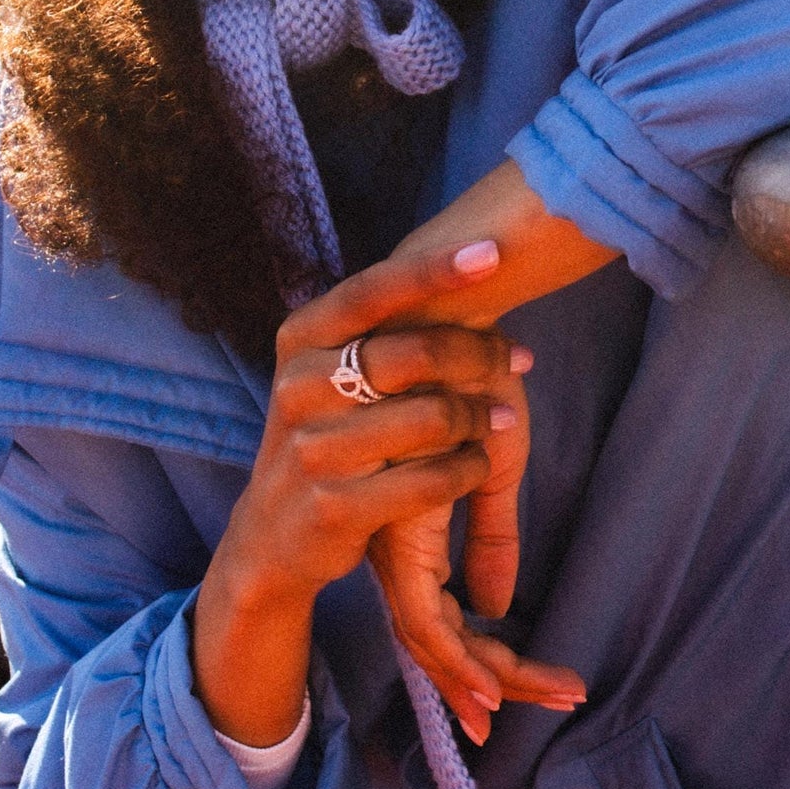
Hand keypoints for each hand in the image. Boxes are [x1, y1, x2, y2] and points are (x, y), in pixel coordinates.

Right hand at [194, 238, 582, 745]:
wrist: (272, 536)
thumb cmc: (324, 437)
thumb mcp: (327, 375)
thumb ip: (379, 331)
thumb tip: (469, 280)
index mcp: (299, 342)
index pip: (371, 290)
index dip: (433, 270)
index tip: (492, 252)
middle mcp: (299, 389)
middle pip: (415, 352)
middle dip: (479, 352)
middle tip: (517, 359)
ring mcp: (313, 450)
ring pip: (431, 418)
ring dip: (481, 416)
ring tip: (502, 418)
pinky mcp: (335, 507)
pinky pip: (429, 480)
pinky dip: (468, 469)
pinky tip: (479, 465)